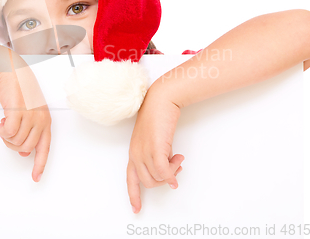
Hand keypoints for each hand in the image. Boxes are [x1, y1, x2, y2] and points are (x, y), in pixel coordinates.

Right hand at [0, 71, 51, 182]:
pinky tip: (1, 122)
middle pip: (25, 147)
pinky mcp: (18, 112)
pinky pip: (8, 133)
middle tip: (7, 133)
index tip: (36, 177)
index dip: (40, 164)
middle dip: (12, 144)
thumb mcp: (29, 113)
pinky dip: (2, 131)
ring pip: (16, 141)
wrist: (13, 73)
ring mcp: (31, 116)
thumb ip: (29, 131)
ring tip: (5, 124)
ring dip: (6, 136)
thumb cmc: (20, 92)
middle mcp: (41, 120)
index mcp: (46, 121)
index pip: (45, 148)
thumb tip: (24, 152)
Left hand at [127, 80, 183, 212]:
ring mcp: (144, 152)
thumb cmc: (158, 116)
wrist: (161, 100)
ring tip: (178, 159)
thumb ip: (158, 156)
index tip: (136, 209)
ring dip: (171, 173)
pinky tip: (179, 161)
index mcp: (133, 152)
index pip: (130, 179)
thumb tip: (168, 173)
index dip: (134, 195)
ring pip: (157, 178)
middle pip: (148, 182)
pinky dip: (172, 172)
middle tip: (175, 167)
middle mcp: (136, 154)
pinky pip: (163, 171)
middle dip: (164, 179)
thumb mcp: (155, 140)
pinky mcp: (155, 148)